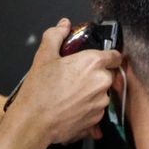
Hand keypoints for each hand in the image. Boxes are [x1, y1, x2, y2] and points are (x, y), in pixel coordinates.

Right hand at [5, 18, 121, 144]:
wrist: (33, 123)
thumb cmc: (38, 91)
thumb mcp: (43, 56)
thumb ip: (55, 35)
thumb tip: (63, 25)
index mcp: (93, 62)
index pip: (115, 55)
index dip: (107, 56)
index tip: (98, 59)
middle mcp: (101, 82)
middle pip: (107, 74)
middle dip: (95, 75)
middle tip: (74, 77)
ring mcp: (101, 102)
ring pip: (101, 92)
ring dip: (90, 92)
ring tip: (69, 94)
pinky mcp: (96, 119)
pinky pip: (96, 109)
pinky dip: (86, 107)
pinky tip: (69, 106)